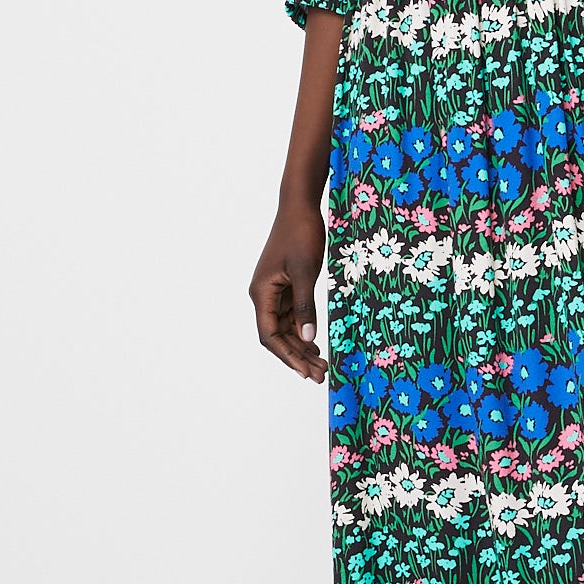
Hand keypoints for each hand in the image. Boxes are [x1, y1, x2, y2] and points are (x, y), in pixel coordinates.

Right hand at [249, 196, 327, 379]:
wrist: (300, 206)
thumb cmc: (300, 234)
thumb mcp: (305, 271)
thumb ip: (306, 306)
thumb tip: (308, 339)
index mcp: (262, 293)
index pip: (270, 336)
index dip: (287, 356)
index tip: (305, 372)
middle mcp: (264, 296)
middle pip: (278, 336)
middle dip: (298, 357)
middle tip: (320, 376)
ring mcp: (275, 292)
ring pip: (286, 329)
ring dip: (302, 347)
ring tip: (322, 366)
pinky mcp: (286, 286)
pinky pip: (293, 316)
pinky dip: (304, 331)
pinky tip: (316, 345)